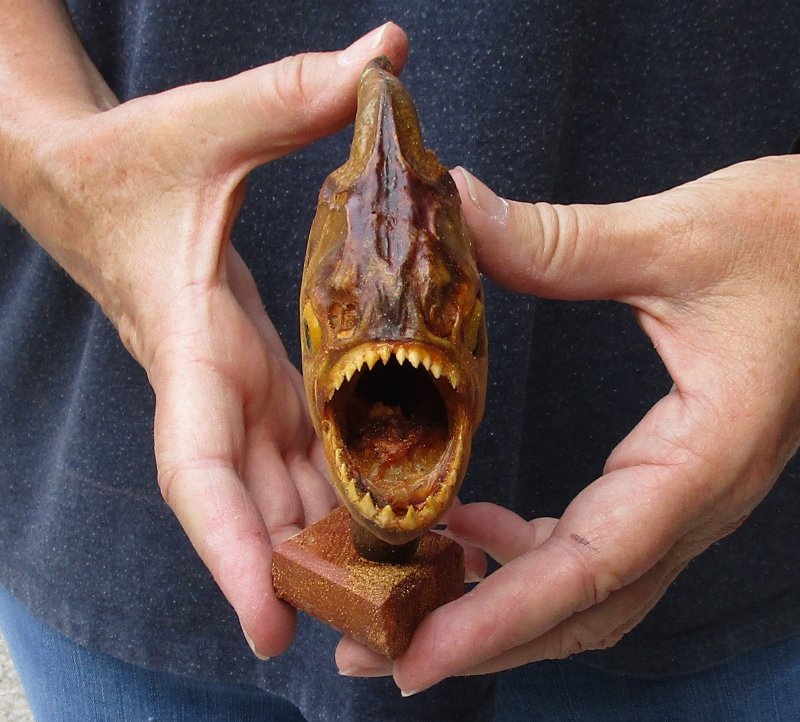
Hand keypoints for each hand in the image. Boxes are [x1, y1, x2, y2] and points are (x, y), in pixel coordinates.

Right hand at [2, 18, 407, 656]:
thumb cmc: (129, 160)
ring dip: (331, 540)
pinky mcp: (257, 376)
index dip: (229, 549)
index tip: (269, 624)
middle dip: (304, 568)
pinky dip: (338, 486)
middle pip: (253, 505)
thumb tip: (385, 51)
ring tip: (406, 588)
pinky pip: (300, 448)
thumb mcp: (206, 122)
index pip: (201, 468)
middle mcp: (215, 387)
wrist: (80, 179)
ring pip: (282, 486)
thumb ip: (291, 96)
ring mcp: (238, 389)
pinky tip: (394, 509)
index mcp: (190, 345)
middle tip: (382, 626)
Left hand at [335, 155, 799, 690]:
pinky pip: (591, 546)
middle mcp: (694, 500)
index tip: (419, 655)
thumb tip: (455, 210)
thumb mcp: (679, 236)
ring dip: (497, 607)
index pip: (591, 567)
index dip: (500, 620)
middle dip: (480, 640)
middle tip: (377, 651)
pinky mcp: (669, 477)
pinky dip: (523, 556)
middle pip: (581, 609)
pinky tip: (468, 524)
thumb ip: (561, 239)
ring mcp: (683, 496)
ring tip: (406, 597)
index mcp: (702, 458)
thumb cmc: (797, 241)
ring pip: (586, 592)